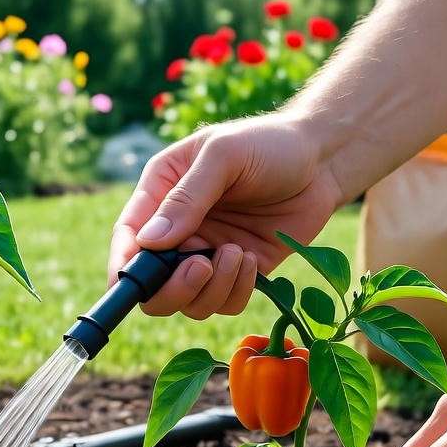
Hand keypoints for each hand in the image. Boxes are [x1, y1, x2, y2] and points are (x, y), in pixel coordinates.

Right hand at [108, 114, 342, 318]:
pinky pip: (224, 302)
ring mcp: (209, 254)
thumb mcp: (223, 156)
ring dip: (212, 288)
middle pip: (153, 284)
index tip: (128, 283)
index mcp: (161, 193)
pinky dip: (236, 291)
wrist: (322, 160)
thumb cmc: (269, 144)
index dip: (124, 265)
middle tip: (201, 267)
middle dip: (172, 288)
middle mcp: (179, 229)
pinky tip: (252, 260)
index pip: (128, 238)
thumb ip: (187, 198)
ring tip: (238, 254)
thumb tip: (149, 243)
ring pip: (189, 301)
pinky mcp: (239, 272)